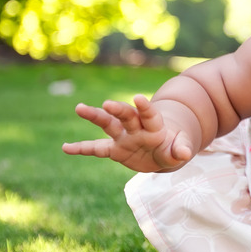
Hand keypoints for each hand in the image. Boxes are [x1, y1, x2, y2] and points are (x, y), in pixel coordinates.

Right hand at [62, 94, 196, 171]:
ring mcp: (124, 137)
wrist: (162, 152)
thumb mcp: (180, 149)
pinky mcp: (115, 149)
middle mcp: (137, 128)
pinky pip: (96, 149)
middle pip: (127, 116)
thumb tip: (185, 153)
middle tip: (107, 104)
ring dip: (95, 116)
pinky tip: (65, 148)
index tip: (138, 98)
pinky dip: (82, 149)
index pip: (150, 115)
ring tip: (79, 107)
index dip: (145, 107)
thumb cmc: (173, 147)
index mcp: (155, 126)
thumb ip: (181, 149)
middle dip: (118, 110)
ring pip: (108, 125)